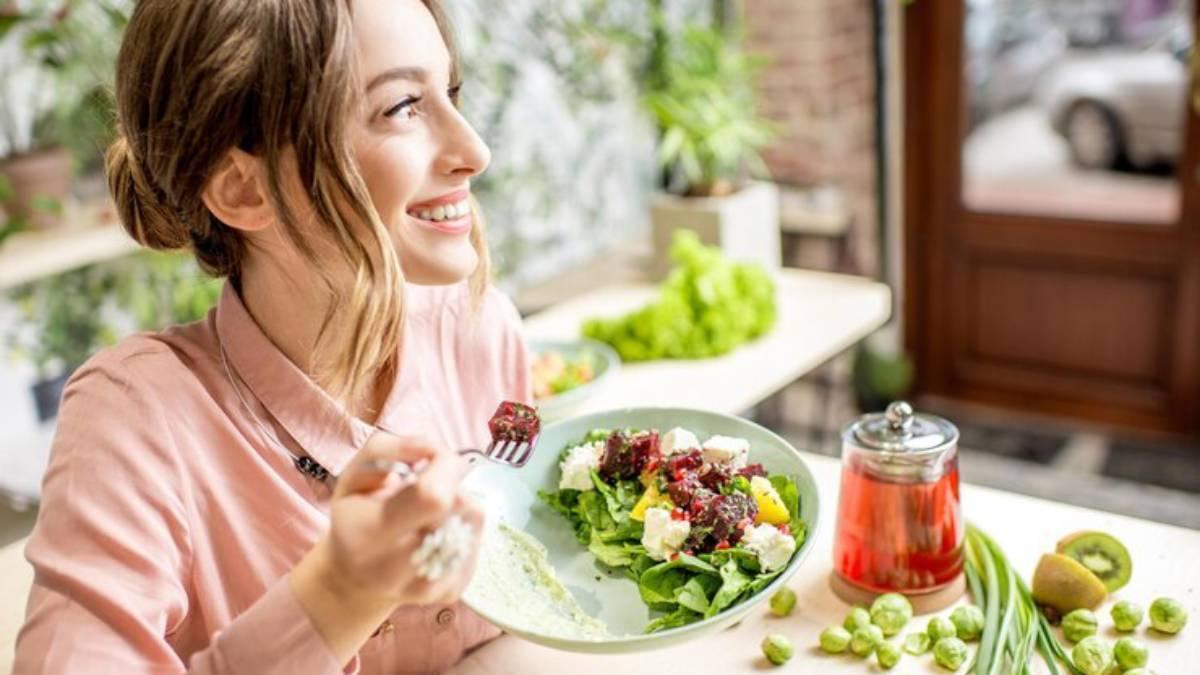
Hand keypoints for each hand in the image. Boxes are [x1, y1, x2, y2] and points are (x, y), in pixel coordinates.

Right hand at [290, 432, 483, 661]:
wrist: (355, 579)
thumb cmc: (355, 517)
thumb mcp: (353, 474)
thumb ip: (387, 449)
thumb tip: (434, 448)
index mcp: (369, 535)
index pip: (432, 496)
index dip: (444, 466)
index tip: (432, 459)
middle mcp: (397, 569)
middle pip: (461, 506)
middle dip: (451, 482)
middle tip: (428, 486)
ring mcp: (429, 586)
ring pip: (475, 520)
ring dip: (460, 503)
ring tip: (431, 511)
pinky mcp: (452, 592)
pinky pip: (479, 540)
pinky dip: (464, 526)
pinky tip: (439, 530)